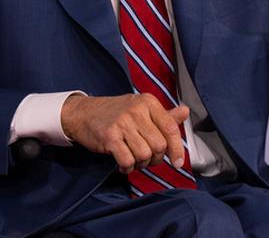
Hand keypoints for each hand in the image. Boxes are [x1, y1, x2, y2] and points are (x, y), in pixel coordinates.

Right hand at [60, 93, 188, 173]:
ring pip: (144, 154)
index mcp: (148, 102)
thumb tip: (185, 112)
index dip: (177, 148)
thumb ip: (164, 114)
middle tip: (146, 158)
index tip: (177, 162)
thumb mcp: (140, 108)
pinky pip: (128, 161)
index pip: (170, 128)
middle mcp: (136, 110)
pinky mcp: (110, 137)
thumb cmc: (115, 112)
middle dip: (155, 158)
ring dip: (141, 163)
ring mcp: (122, 123)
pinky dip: (127, 168)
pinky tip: (123, 164)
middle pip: (159, 145)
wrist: (83, 113)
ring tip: (133, 159)